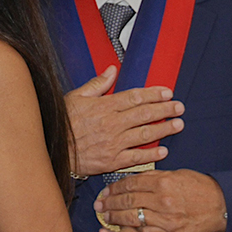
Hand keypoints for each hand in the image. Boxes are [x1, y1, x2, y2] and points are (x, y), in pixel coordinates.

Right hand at [66, 66, 184, 176]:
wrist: (53, 151)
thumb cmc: (63, 124)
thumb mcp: (76, 97)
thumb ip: (97, 84)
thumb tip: (112, 70)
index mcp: (104, 107)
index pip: (135, 97)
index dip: (154, 94)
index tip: (167, 93)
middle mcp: (112, 124)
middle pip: (145, 114)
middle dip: (165, 110)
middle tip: (179, 107)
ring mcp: (113, 143)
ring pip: (144, 134)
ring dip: (163, 129)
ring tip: (177, 125)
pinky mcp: (112, 161)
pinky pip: (136, 157)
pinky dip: (151, 154)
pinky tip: (163, 151)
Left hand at [95, 169, 227, 231]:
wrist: (224, 207)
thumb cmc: (203, 189)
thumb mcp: (180, 174)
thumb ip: (157, 177)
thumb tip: (136, 179)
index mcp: (164, 183)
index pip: (131, 184)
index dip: (115, 187)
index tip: (106, 190)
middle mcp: (162, 201)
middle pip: (128, 201)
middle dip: (110, 203)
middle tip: (99, 205)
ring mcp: (165, 220)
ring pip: (133, 219)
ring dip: (116, 218)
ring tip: (106, 216)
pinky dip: (133, 231)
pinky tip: (124, 229)